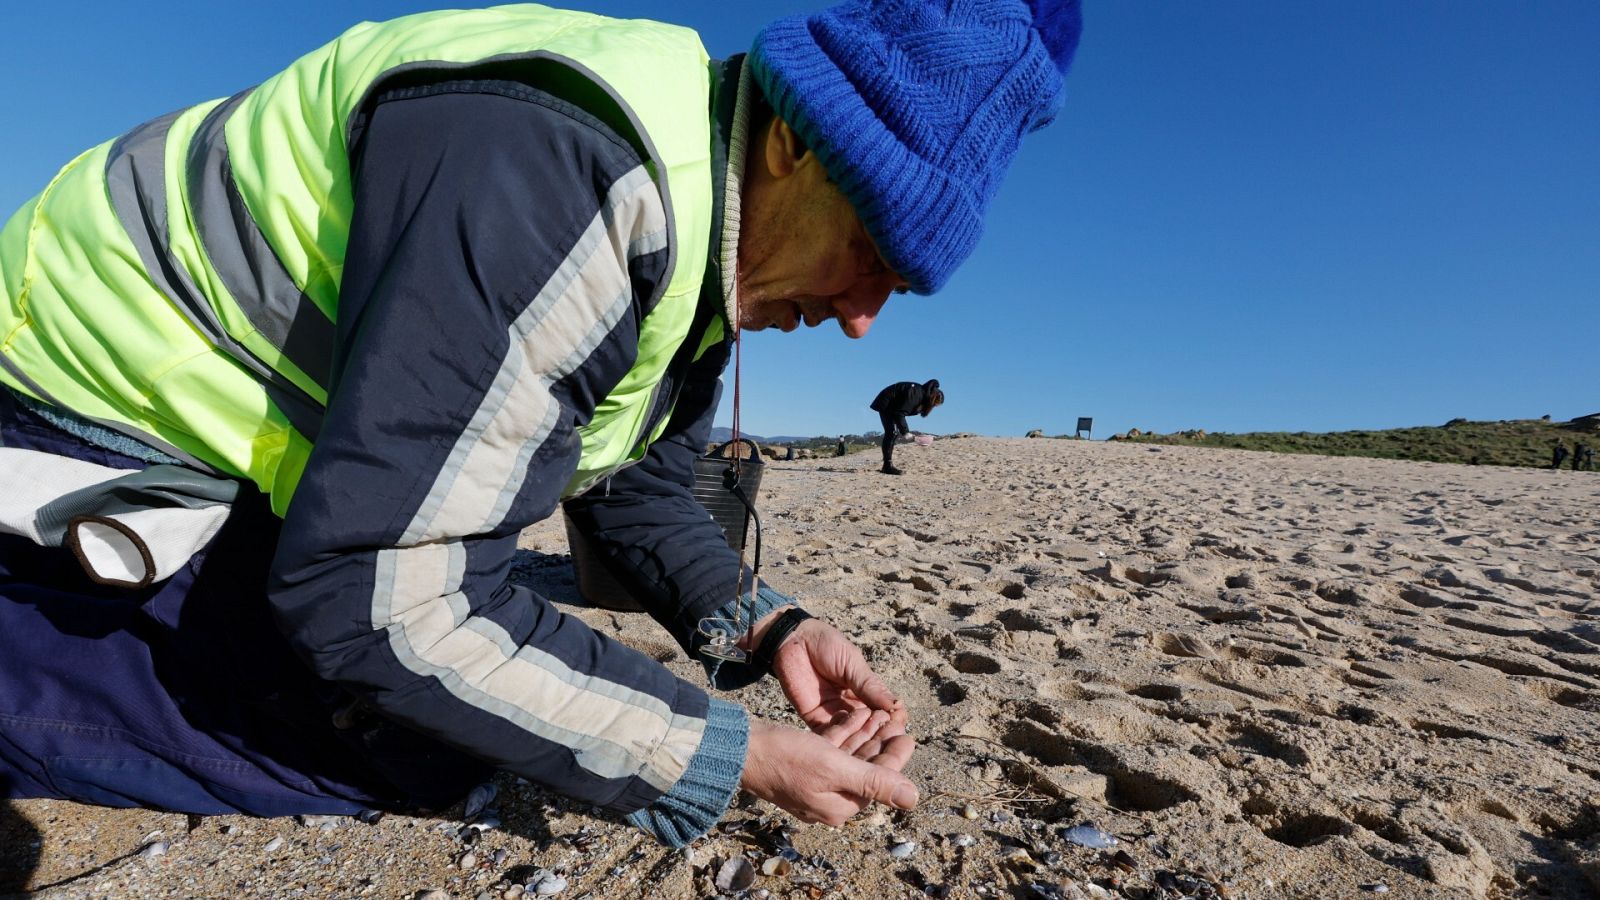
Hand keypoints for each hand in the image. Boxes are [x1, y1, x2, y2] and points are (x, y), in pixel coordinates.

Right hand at [740, 717, 917, 825]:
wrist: (740, 748)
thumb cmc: (786, 757)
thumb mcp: (835, 768)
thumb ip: (875, 782)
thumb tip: (914, 800)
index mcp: (839, 806)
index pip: (878, 781)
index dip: (896, 757)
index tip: (909, 734)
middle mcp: (828, 798)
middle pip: (864, 767)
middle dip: (880, 741)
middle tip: (895, 717)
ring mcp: (813, 782)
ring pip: (848, 756)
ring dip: (864, 733)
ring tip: (877, 711)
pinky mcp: (802, 766)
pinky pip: (830, 750)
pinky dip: (843, 732)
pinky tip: (853, 714)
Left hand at [751, 612, 909, 757]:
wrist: (793, 640)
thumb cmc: (826, 645)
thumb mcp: (852, 663)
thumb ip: (870, 686)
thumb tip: (897, 706)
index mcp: (865, 690)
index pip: (884, 710)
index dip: (892, 717)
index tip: (898, 722)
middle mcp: (852, 705)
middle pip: (869, 726)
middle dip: (877, 734)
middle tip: (885, 740)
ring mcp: (833, 713)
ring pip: (850, 734)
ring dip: (859, 740)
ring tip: (867, 745)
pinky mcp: (814, 717)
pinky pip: (828, 734)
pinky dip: (837, 740)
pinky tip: (845, 743)